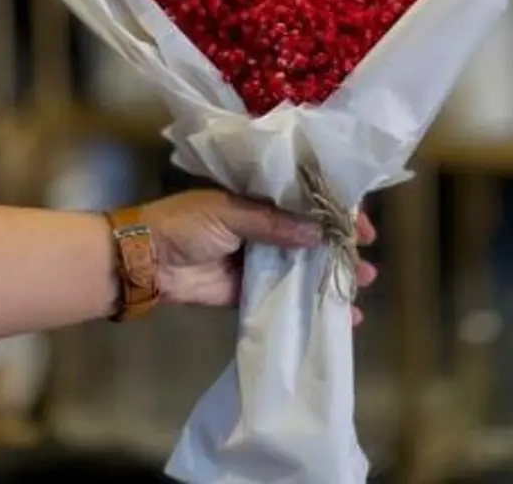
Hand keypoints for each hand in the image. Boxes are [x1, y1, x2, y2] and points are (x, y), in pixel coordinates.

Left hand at [139, 190, 377, 323]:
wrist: (146, 261)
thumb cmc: (184, 223)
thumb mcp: (229, 212)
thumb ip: (273, 223)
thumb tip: (319, 232)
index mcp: (258, 197)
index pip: (306, 199)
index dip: (336, 211)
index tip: (361, 226)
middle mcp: (264, 226)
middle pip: (312, 235)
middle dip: (340, 248)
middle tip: (367, 261)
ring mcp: (258, 260)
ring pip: (304, 267)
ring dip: (332, 275)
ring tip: (362, 287)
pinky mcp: (250, 291)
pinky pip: (285, 296)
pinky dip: (309, 304)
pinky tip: (337, 315)